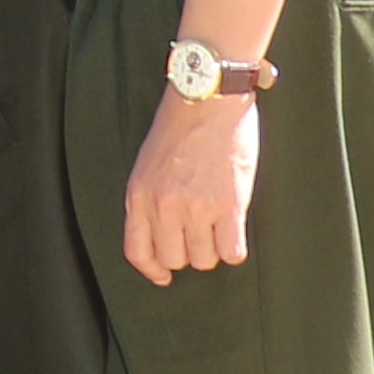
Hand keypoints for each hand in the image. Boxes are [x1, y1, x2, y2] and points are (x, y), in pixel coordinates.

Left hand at [122, 89, 262, 285]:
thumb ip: (149, 198)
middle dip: (188, 252)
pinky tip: (235, 228)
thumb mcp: (147, 163)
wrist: (209, 98)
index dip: (152, 270)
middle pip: (175, 260)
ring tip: (218, 224)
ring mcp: (196, 208)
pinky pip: (232, 251)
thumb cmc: (180, 125)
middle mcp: (164, 206)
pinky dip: (235, 247)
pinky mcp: (228, 205)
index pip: (138, 252)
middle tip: (200, 233)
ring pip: (204, 259)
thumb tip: (161, 234)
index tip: (164, 276)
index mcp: (139, 195)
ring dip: (213, 248)